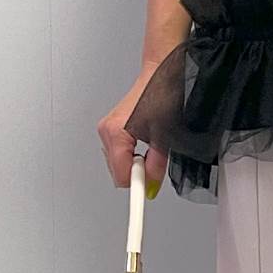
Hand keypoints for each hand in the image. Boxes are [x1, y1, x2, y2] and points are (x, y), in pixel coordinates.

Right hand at [97, 71, 170, 195]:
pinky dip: (132, 154)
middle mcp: (107, 131)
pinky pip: (119, 152)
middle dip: (137, 172)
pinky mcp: (110, 127)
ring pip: (118, 163)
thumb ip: (157, 164)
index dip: (134, 188)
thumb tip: (152, 184)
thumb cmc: (164, 94)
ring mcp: (106, 129)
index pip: (121, 176)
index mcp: (117, 133)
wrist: (160, 71)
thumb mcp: (166, 135)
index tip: (140, 201)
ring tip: (153, 145)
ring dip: (135, 162)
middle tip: (155, 161)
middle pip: (118, 172)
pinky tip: (144, 142)